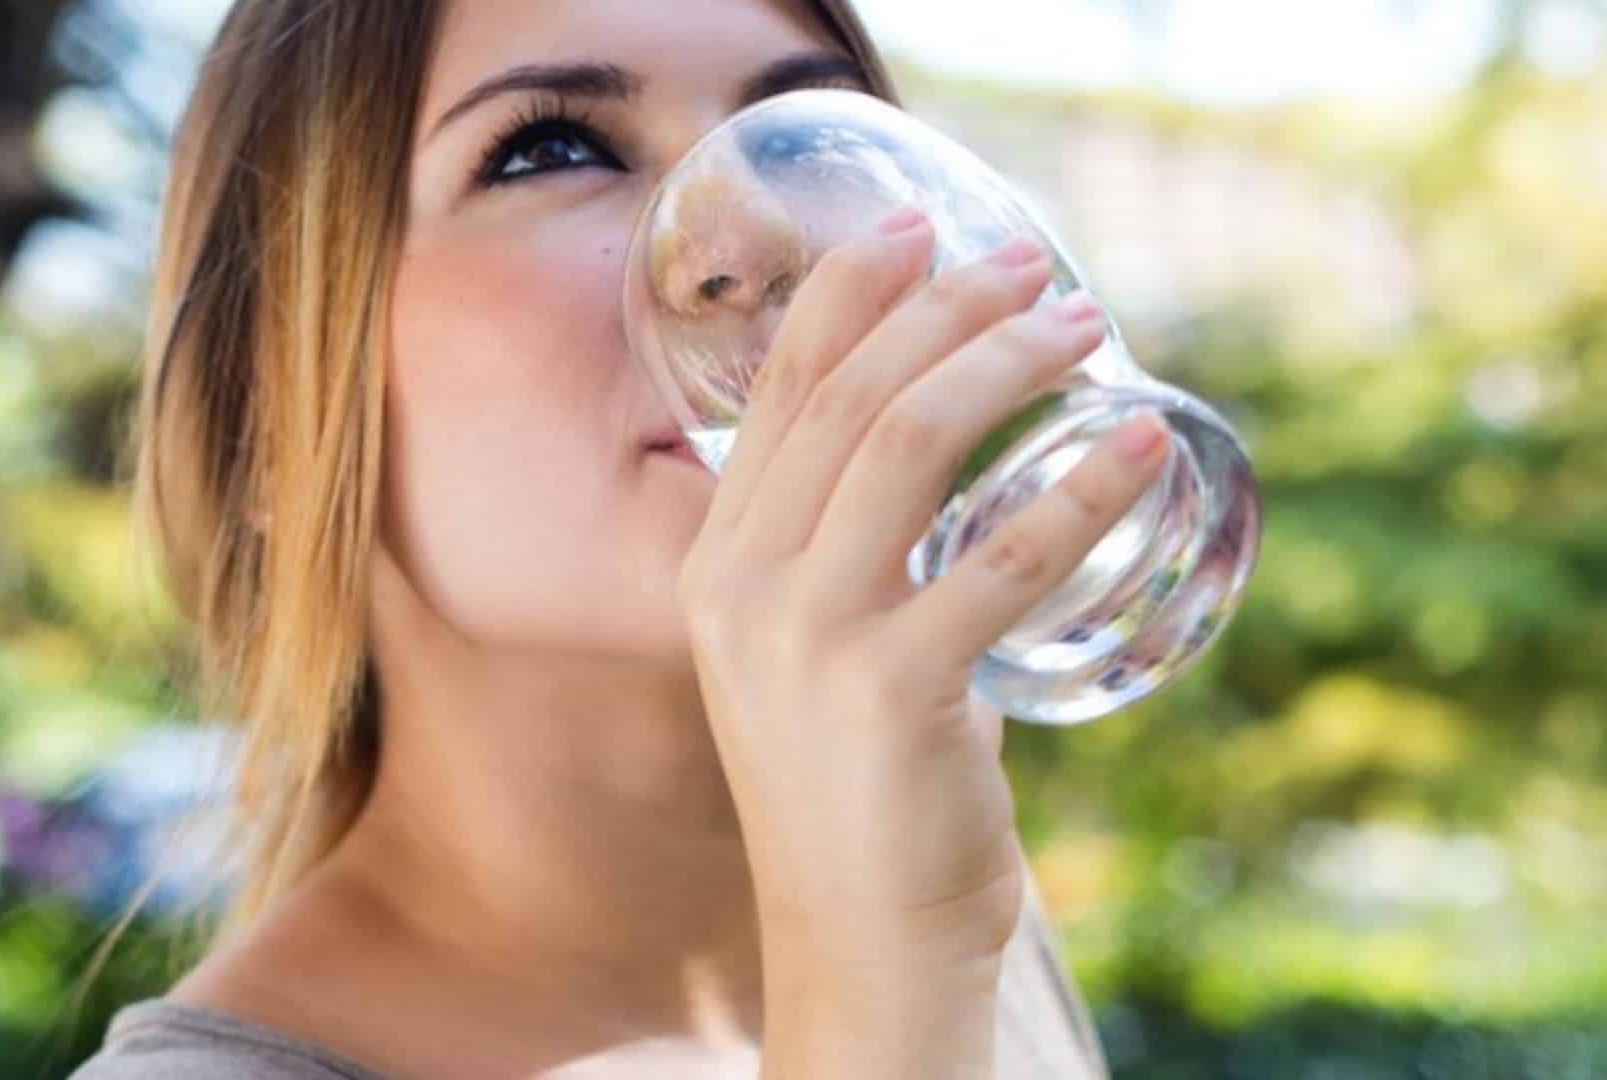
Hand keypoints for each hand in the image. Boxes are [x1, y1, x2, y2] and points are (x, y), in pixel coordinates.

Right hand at [678, 209, 1168, 967]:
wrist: (859, 938)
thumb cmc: (857, 784)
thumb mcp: (810, 650)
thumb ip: (841, 553)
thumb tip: (947, 447)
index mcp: (715, 563)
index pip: (778, 391)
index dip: (851, 292)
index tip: (922, 229)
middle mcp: (742, 586)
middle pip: (848, 397)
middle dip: (948, 312)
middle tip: (1036, 268)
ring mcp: (808, 637)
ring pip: (907, 444)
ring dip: (1006, 365)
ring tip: (1085, 327)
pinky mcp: (893, 692)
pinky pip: (1002, 557)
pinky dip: (1082, 488)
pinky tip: (1142, 448)